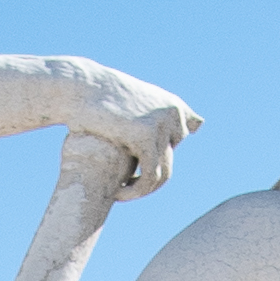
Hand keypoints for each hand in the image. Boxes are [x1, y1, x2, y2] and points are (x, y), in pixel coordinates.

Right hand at [57, 64, 196, 195]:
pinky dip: (135, 191)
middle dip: (146, 172)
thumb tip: (201, 124)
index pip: (179, 141)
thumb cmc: (101, 97)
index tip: (132, 159)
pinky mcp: (145, 138)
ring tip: (120, 192)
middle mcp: (173, 114)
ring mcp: (162, 125)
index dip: (156, 154)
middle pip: (170, 159)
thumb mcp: (138, 102)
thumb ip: (163, 117)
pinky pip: (149, 177)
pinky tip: (118, 193)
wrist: (78, 87)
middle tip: (122, 181)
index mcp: (174, 105)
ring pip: (163, 174)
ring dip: (142, 189)